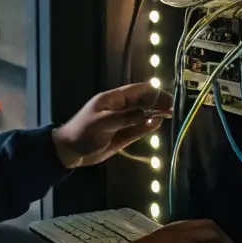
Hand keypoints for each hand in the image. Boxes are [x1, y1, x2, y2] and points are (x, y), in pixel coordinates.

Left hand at [51, 83, 174, 169]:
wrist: (69, 151)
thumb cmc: (83, 133)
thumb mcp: (104, 123)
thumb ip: (126, 118)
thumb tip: (149, 114)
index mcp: (113, 99)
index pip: (138, 91)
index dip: (154, 93)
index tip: (168, 99)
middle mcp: (120, 108)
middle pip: (143, 102)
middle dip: (158, 103)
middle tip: (172, 109)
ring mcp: (122, 121)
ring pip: (143, 115)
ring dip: (155, 114)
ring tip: (170, 115)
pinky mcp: (122, 135)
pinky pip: (138, 129)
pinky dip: (147, 126)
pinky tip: (157, 125)